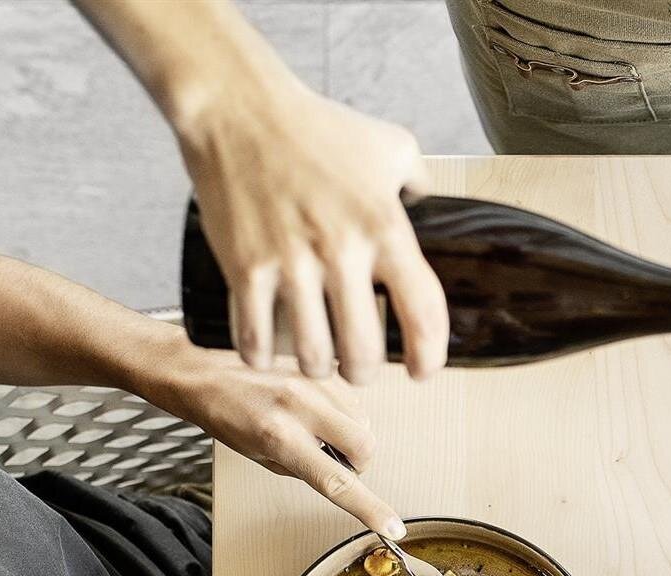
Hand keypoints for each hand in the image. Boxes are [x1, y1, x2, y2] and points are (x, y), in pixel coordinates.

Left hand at [155, 346, 404, 538]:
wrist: (199, 370)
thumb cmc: (222, 414)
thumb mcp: (258, 454)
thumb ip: (303, 466)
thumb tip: (340, 473)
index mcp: (279, 436)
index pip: (337, 482)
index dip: (369, 508)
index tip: (391, 526)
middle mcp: (298, 405)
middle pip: (365, 446)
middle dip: (359, 462)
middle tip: (333, 461)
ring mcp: (310, 382)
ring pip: (362, 422)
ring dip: (351, 436)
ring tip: (319, 432)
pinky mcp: (316, 367)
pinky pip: (351, 398)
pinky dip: (343, 413)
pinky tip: (318, 412)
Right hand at [174, 77, 447, 384]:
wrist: (239, 109)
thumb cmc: (316, 127)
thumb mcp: (389, 146)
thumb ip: (419, 179)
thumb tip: (431, 203)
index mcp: (385, 228)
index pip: (423, 312)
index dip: (429, 355)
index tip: (423, 371)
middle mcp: (341, 251)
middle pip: (364, 351)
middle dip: (365, 373)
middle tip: (360, 368)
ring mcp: (291, 262)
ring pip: (313, 355)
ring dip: (318, 369)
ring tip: (318, 362)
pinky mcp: (244, 266)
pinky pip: (255, 337)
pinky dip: (261, 357)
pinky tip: (266, 355)